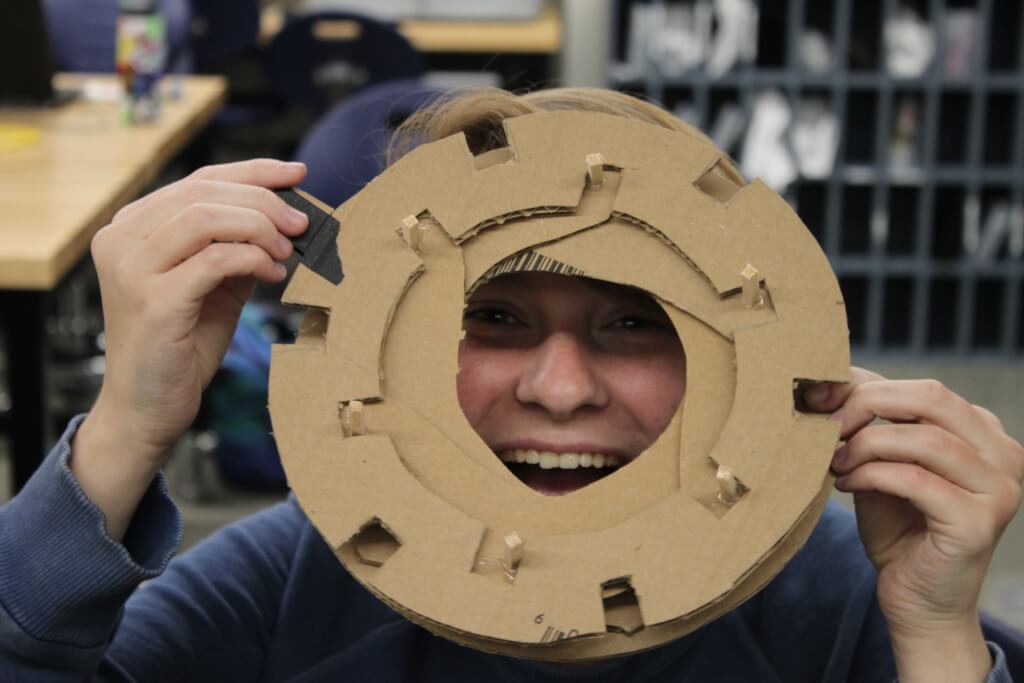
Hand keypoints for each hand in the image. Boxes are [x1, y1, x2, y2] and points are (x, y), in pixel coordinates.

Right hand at [73, 160, 307, 520]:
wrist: (147, 405)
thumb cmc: (181, 344)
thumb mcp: (213, 284)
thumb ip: (236, 247)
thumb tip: (286, 216)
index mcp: (131, 227)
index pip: (199, 180)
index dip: (253, 171)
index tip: (297, 174)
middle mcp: (121, 239)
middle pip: (205, 192)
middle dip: (264, 202)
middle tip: (301, 224)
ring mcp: (131, 268)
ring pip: (207, 217)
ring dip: (260, 229)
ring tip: (285, 253)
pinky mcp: (153, 301)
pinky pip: (214, 260)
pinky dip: (252, 260)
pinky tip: (272, 276)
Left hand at [805, 368, 1022, 681]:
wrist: (918, 599)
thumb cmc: (898, 526)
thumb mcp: (880, 462)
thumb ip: (868, 422)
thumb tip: (827, 380)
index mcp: (982, 432)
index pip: (924, 388)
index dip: (865, 385)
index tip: (819, 398)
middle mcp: (1002, 454)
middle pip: (931, 398)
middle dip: (867, 405)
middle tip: (826, 425)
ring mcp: (999, 489)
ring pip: (924, 438)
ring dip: (865, 445)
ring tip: (835, 462)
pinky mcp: (979, 523)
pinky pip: (916, 480)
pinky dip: (872, 475)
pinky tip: (846, 485)